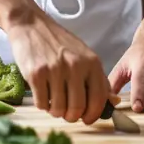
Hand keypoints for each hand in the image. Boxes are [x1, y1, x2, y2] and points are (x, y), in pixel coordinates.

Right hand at [7, 7, 110, 125]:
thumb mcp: (84, 55)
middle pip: (77, 108)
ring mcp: (55, 70)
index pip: (98, 99)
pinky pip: (42, 104)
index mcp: (92, 62)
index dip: (93, 115)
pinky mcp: (36, 74)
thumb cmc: (59, 43)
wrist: (31, 24)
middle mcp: (75, 65)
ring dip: (55, 111)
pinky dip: (42, 104)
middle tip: (66, 112)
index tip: (86, 119)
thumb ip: (97, 78)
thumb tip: (112, 103)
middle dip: (71, 116)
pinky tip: (42, 93)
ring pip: (58, 109)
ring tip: (53, 100)